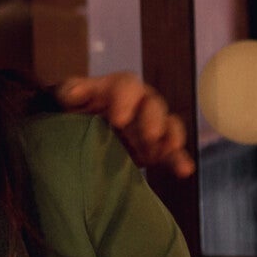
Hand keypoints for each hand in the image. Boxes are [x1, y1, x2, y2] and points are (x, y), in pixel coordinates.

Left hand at [55, 72, 193, 178]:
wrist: (84, 126)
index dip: (126, 101)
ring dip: (171, 136)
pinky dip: (179, 160)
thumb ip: (71, 91)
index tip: (118, 119)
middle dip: (153, 120)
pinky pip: (172, 152)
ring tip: (171, 148)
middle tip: (150, 135)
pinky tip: (184, 170)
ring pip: (168, 125)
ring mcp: (153, 124)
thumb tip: (73, 94)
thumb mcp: (71, 97)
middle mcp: (141, 102)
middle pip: (153, 105)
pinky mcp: (157, 146)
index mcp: (120, 87)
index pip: (127, 86)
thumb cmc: (78, 107)